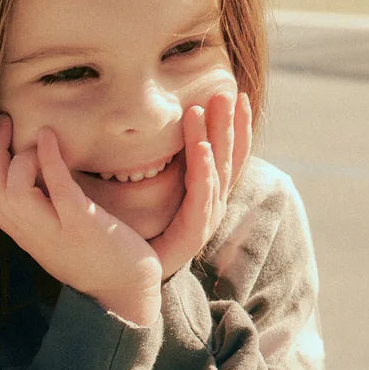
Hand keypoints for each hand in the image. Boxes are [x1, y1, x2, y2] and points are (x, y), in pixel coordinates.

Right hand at [0, 116, 162, 324]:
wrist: (128, 293)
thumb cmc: (99, 257)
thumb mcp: (60, 233)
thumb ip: (44, 207)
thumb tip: (37, 167)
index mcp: (26, 235)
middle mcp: (33, 236)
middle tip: (3, 120)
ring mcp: (56, 233)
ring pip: (12, 192)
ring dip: (20, 158)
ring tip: (38, 140)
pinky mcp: (83, 228)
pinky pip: (57, 191)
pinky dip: (49, 160)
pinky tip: (51, 137)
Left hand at [152, 90, 251, 281]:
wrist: (129, 277)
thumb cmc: (137, 231)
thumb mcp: (153, 190)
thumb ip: (160, 163)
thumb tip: (153, 128)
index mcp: (207, 194)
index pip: (229, 154)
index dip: (237, 126)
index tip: (239, 94)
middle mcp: (212, 205)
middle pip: (230, 158)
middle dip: (230, 123)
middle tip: (227, 92)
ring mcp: (205, 219)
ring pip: (218, 171)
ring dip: (215, 137)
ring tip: (211, 108)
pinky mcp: (193, 232)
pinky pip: (202, 196)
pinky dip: (204, 171)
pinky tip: (201, 149)